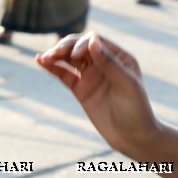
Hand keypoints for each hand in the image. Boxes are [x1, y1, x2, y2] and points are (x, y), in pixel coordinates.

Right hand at [36, 33, 160, 159]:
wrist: (133, 137)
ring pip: (68, 58)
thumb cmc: (137, 110)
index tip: (75, 56)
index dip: (81, 44)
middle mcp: (103, 62)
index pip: (94, 41)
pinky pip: (63, 73)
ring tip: (44, 57)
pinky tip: (40, 61)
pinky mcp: (80, 88)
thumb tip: (91, 40)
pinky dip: (51, 67)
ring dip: (55, 55)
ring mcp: (90, 75)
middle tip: (53, 54)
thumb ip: (109, 63)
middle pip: (78, 47)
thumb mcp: (127, 85)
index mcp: (119, 57)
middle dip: (64, 47)